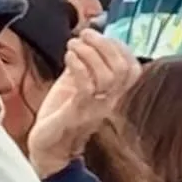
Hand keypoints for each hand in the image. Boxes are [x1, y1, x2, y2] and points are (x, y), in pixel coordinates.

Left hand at [29, 30, 139, 177]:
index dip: (121, 47)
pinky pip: (86, 87)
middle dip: (105, 44)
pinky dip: (78, 66)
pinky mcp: (77, 113)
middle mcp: (109, 102)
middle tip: (85, 34)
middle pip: (123, 69)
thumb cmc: (60, 114)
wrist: (48, 148)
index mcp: (112, 94)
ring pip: (107, 76)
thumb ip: (85, 65)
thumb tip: (86, 40)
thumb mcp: (75, 84)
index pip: (133, 69)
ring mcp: (95, 108)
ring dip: (89, 52)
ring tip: (73, 45)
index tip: (100, 35)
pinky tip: (68, 57)